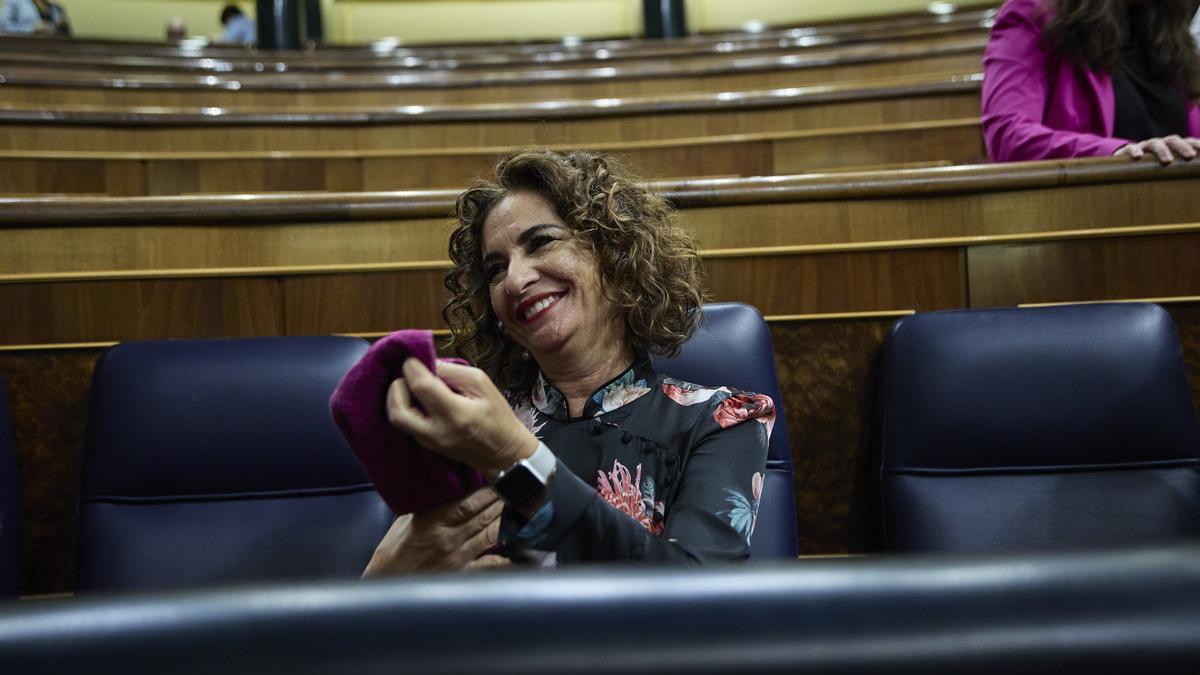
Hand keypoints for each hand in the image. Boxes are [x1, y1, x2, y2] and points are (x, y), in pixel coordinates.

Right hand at [362, 487, 510, 575]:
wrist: (386, 581)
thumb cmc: (394, 549)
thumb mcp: (406, 520)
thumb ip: (428, 506)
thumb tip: (445, 489)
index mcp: (434, 521)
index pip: (468, 503)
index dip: (488, 491)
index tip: (500, 479)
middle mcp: (449, 538)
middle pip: (484, 516)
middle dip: (501, 501)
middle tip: (517, 489)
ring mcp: (458, 556)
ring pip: (490, 534)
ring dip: (506, 520)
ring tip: (520, 508)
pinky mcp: (462, 572)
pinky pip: (489, 564)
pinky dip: (505, 558)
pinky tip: (520, 550)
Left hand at [386, 359, 536, 472]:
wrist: (503, 451)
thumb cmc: (497, 415)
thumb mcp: (482, 383)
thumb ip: (452, 371)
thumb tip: (426, 362)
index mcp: (456, 414)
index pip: (422, 387)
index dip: (411, 368)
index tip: (412, 357)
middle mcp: (438, 432)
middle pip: (398, 409)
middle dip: (396, 386)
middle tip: (407, 374)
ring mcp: (429, 443)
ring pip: (397, 419)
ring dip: (397, 398)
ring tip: (409, 385)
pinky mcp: (426, 446)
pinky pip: (405, 425)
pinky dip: (405, 407)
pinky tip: (416, 398)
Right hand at [1113, 135, 1199, 163]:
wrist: (1124, 167)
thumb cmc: (1150, 171)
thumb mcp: (1167, 170)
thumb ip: (1180, 171)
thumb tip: (1195, 178)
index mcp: (1171, 147)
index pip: (1186, 141)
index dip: (1195, 144)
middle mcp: (1159, 144)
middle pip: (1173, 141)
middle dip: (1182, 147)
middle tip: (1190, 156)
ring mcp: (1144, 146)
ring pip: (1155, 144)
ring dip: (1162, 151)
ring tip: (1167, 161)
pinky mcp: (1127, 152)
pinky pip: (1131, 148)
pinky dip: (1135, 150)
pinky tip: (1138, 156)